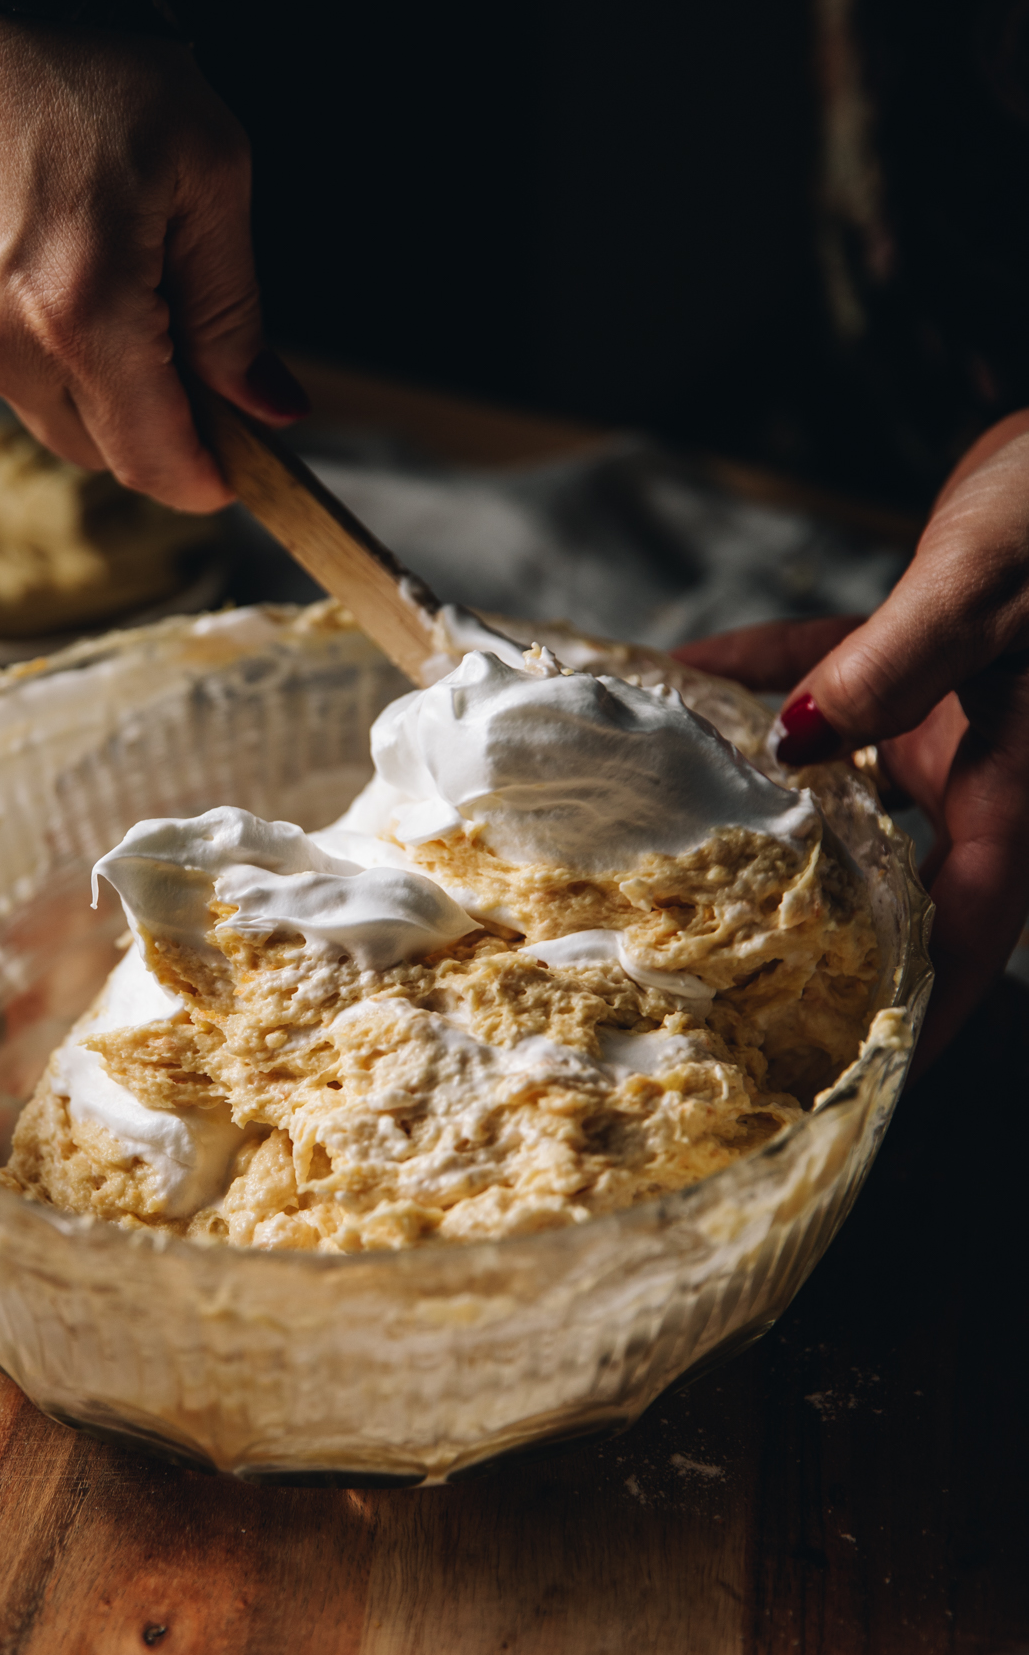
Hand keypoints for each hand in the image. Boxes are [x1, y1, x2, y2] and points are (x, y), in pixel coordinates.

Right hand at [0, 0, 308, 511]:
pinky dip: (5, 319)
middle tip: (177, 336)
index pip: (152, 459)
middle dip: (144, 416)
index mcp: (80, 312)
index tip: (232, 463)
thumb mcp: (207, 170)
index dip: (203, 474)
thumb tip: (270, 412)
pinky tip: (16, 229)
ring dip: (74, 365)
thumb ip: (234, 311)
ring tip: (88, 251)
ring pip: (26, 397)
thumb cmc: (91, 48)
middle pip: (89, 443)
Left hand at [673, 410, 1028, 1069]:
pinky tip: (672, 679)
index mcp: (1028, 774)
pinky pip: (828, 682)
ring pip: (845, 781)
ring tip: (662, 849)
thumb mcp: (994, 581)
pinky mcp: (926, 655)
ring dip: (762, 803)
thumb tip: (800, 739)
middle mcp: (989, 760)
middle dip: (826, 937)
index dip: (926, 1004)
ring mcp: (954, 710)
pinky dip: (755, 677)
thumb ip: (903, 662)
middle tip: (735, 992)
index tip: (864, 1073)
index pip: (976, 918)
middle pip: (902, 876)